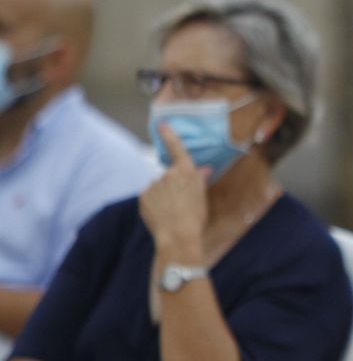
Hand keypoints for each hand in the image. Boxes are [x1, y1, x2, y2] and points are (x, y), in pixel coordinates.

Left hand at [139, 126, 208, 252]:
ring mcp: (153, 185)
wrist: (177, 236)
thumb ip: (199, 181)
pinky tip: (162, 214)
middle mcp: (167, 174)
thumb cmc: (196, 217)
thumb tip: (201, 170)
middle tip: (182, 202)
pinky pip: (149, 196)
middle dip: (173, 185)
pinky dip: (154, 203)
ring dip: (164, 195)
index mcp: (186, 171)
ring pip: (159, 186)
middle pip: (169, 175)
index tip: (161, 124)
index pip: (176, 148)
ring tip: (172, 212)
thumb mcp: (202, 197)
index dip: (169, 135)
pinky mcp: (143, 196)